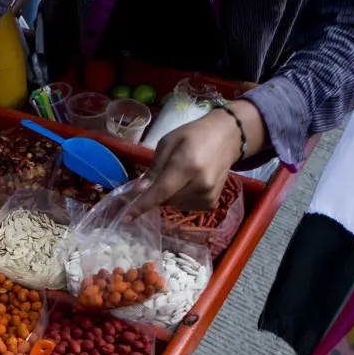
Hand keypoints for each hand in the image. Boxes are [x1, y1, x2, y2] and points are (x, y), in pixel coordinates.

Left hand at [126, 100, 264, 219]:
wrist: (227, 137)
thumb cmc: (193, 135)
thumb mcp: (168, 143)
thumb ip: (153, 169)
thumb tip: (137, 191)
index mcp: (188, 165)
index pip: (160, 192)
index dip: (141, 206)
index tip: (126, 218)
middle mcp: (200, 184)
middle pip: (165, 200)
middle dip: (155, 193)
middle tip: (160, 175)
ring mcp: (208, 195)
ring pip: (173, 205)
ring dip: (168, 195)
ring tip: (178, 176)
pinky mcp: (211, 203)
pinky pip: (184, 207)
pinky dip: (179, 199)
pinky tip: (187, 183)